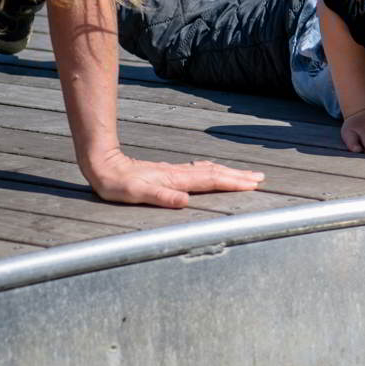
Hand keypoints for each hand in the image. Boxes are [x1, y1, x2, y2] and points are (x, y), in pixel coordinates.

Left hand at [85, 150, 264, 208]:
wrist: (104, 164)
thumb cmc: (117, 183)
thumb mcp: (135, 193)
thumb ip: (161, 196)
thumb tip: (186, 201)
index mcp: (176, 180)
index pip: (211, 180)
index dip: (233, 182)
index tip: (253, 184)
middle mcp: (180, 174)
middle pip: (216, 173)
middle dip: (239, 176)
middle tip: (260, 178)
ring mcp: (176, 171)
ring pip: (210, 170)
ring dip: (230, 173)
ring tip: (247, 175)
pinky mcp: (170, 172)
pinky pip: (200, 171)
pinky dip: (215, 170)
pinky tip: (216, 171)